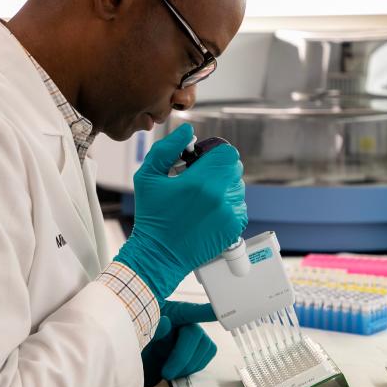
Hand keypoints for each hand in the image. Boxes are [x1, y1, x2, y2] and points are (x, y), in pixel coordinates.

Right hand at [114, 123, 246, 301]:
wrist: (158, 255)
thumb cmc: (152, 217)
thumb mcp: (148, 177)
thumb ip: (167, 148)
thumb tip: (187, 131)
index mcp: (200, 182)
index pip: (227, 153)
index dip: (214, 153)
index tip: (202, 160)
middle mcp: (219, 197)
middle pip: (234, 168)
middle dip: (218, 169)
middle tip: (199, 179)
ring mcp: (229, 214)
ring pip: (237, 187)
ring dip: (223, 187)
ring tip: (201, 198)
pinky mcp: (233, 228)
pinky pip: (239, 206)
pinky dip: (227, 205)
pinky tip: (207, 212)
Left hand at [142, 301, 218, 386]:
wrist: (147, 357)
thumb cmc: (144, 341)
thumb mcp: (143, 335)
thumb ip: (154, 329)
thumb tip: (165, 322)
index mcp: (173, 311)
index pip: (191, 308)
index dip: (207, 309)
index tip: (218, 310)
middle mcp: (189, 319)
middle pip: (193, 334)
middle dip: (181, 358)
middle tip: (165, 373)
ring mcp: (198, 334)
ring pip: (203, 349)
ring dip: (186, 366)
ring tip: (169, 370)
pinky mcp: (204, 347)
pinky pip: (205, 359)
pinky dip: (192, 368)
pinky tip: (179, 369)